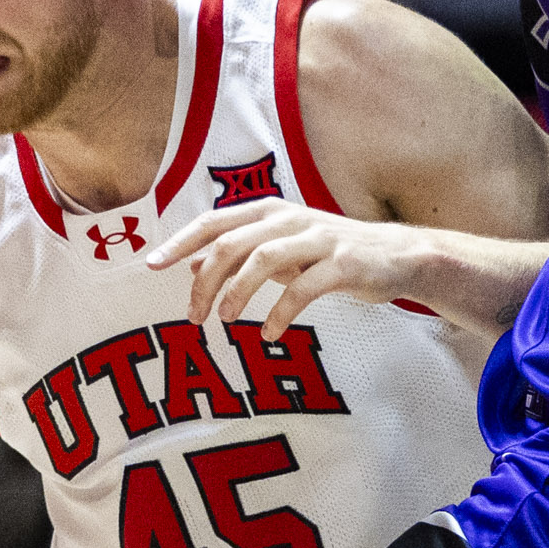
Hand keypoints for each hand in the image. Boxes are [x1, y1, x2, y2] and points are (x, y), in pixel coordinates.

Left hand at [144, 202, 426, 337]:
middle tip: (193, 315)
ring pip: (262, 261)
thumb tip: (193, 263)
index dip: (180, 242)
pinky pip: (302, 289)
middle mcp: (289, 218)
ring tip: (226, 322)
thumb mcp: (281, 249)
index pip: (213, 222)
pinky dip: (279, 314)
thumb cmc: (332, 254)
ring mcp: (317, 238)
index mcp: (269, 212)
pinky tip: (268, 334)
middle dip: (204, 280)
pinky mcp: (342, 263)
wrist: (397, 257)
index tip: (151, 265)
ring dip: (237, 294)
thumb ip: (240, 254)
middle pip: (231, 243)